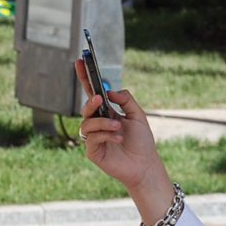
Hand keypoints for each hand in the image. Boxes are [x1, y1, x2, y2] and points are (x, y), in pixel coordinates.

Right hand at [75, 59, 168, 196]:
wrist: (145, 165)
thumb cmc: (142, 141)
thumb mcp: (138, 115)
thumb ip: (126, 100)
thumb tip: (109, 92)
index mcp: (106, 113)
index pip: (92, 93)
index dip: (85, 77)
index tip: (80, 61)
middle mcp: (97, 124)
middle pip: (86, 108)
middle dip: (90, 102)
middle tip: (99, 98)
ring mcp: (93, 138)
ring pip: (87, 124)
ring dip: (102, 123)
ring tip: (118, 128)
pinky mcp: (93, 151)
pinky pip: (92, 138)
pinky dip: (106, 135)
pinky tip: (118, 139)